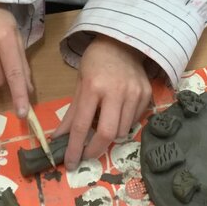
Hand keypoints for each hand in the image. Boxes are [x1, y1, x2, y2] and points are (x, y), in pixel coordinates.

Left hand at [57, 35, 153, 167]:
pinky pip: (135, 121)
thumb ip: (72, 113)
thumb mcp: (79, 84)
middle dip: (96, 150)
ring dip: (110, 136)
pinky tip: (118, 114)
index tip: (71, 163)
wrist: (122, 42)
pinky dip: (124, 124)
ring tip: (103, 126)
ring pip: (123, 131)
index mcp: (93, 87)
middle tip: (87, 155)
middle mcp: (116, 91)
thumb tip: (59, 139)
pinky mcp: (147, 94)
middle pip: (108, 133)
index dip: (74, 148)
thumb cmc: (95, 63)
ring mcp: (134, 92)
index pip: (81, 125)